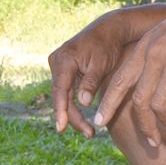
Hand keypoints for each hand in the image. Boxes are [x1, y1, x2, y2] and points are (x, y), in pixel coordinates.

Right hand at [49, 8, 157, 137]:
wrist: (108, 30)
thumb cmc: (107, 45)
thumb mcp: (101, 64)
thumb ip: (91, 83)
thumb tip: (83, 103)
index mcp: (64, 60)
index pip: (60, 89)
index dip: (60, 110)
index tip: (62, 127)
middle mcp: (57, 62)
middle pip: (62, 96)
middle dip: (73, 117)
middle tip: (89, 134)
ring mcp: (59, 66)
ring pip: (65, 96)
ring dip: (75, 114)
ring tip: (90, 132)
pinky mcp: (65, 71)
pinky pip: (68, 91)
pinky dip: (76, 105)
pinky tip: (85, 120)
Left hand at [93, 0, 165, 148]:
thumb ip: (153, 55)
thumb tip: (144, 83)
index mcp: (145, 47)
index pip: (119, 80)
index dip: (108, 104)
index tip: (100, 123)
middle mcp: (155, 55)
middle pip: (140, 102)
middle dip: (144, 127)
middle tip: (153, 143)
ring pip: (161, 107)